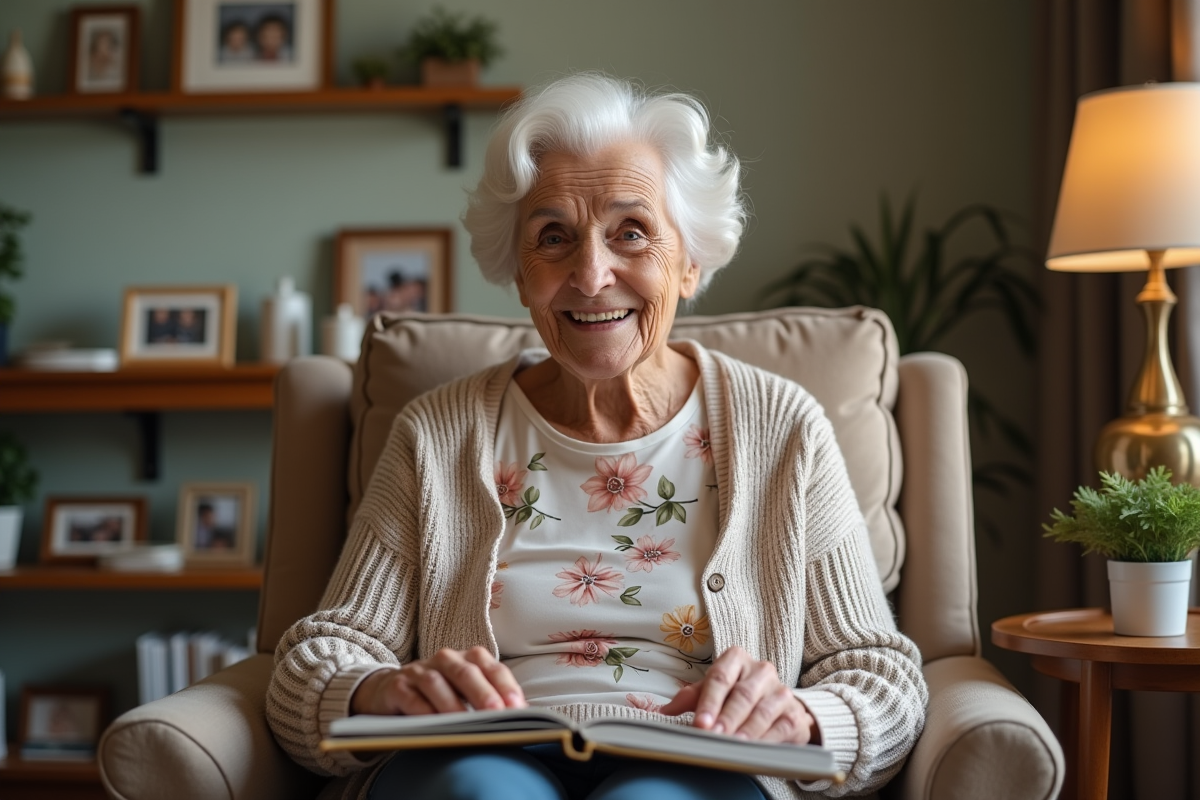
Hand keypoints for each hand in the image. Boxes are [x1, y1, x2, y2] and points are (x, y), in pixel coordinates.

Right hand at [350, 647, 526, 715]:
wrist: (389, 690)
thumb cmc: (437, 695)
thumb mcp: (464, 694)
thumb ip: (489, 701)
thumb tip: (519, 718)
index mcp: (468, 659)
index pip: (492, 668)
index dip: (506, 687)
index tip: (517, 708)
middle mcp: (445, 660)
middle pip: (466, 672)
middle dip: (483, 693)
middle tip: (496, 713)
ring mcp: (419, 671)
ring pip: (437, 683)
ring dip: (453, 704)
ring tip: (465, 724)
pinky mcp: (397, 686)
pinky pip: (411, 697)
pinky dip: (422, 711)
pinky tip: (432, 725)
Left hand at [660, 646, 817, 744]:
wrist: (777, 704)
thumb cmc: (738, 693)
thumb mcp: (713, 691)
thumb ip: (691, 698)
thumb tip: (665, 710)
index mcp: (736, 659)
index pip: (720, 677)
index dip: (709, 701)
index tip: (700, 721)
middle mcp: (760, 671)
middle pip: (742, 695)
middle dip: (726, 718)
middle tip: (713, 735)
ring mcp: (780, 691)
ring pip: (762, 711)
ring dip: (746, 730)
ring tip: (733, 744)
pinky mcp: (794, 714)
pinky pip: (781, 727)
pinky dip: (767, 740)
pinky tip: (755, 749)